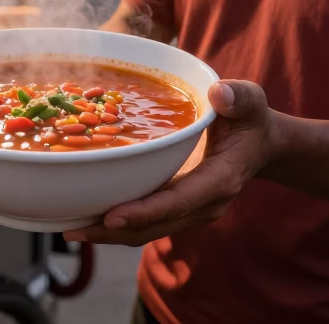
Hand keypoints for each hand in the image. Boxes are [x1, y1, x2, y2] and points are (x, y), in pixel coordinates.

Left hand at [63, 79, 274, 246]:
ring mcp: (191, 211)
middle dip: (114, 230)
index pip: (179, 201)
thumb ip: (238, 97)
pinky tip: (87, 217)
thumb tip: (219, 95)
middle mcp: (204, 204)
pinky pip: (146, 222)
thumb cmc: (249, 119)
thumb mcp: (250, 102)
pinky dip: (117, 223)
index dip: (145, 211)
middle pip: (155, 225)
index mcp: (220, 180)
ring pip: (147, 230)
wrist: (258, 145)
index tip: (112, 216)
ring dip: (110, 233)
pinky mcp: (178, 209)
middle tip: (74, 229)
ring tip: (71, 229)